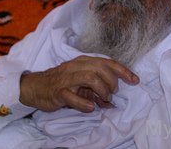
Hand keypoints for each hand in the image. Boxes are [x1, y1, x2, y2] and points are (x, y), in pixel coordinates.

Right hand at [19, 55, 138, 111]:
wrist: (36, 87)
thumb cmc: (61, 83)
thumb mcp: (80, 83)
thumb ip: (96, 89)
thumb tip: (112, 100)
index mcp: (83, 62)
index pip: (107, 62)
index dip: (123, 71)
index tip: (135, 80)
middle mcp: (76, 67)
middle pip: (100, 68)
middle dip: (112, 82)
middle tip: (112, 94)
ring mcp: (66, 79)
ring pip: (89, 78)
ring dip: (101, 90)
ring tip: (103, 99)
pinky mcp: (58, 92)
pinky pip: (72, 96)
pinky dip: (85, 103)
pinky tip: (91, 107)